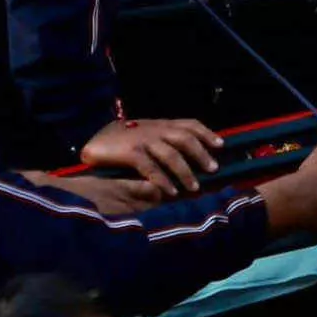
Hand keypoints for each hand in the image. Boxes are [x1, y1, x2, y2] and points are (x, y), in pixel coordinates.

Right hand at [80, 116, 223, 196]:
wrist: (95, 143)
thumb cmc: (123, 142)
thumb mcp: (146, 137)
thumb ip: (164, 144)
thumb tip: (189, 160)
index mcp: (161, 124)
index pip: (189, 124)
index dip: (206, 133)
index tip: (221, 144)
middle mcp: (155, 129)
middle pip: (185, 139)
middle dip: (201, 154)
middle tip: (213, 169)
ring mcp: (143, 140)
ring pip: (171, 155)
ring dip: (185, 172)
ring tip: (195, 187)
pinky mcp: (130, 152)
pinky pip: (151, 168)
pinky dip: (163, 180)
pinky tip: (171, 191)